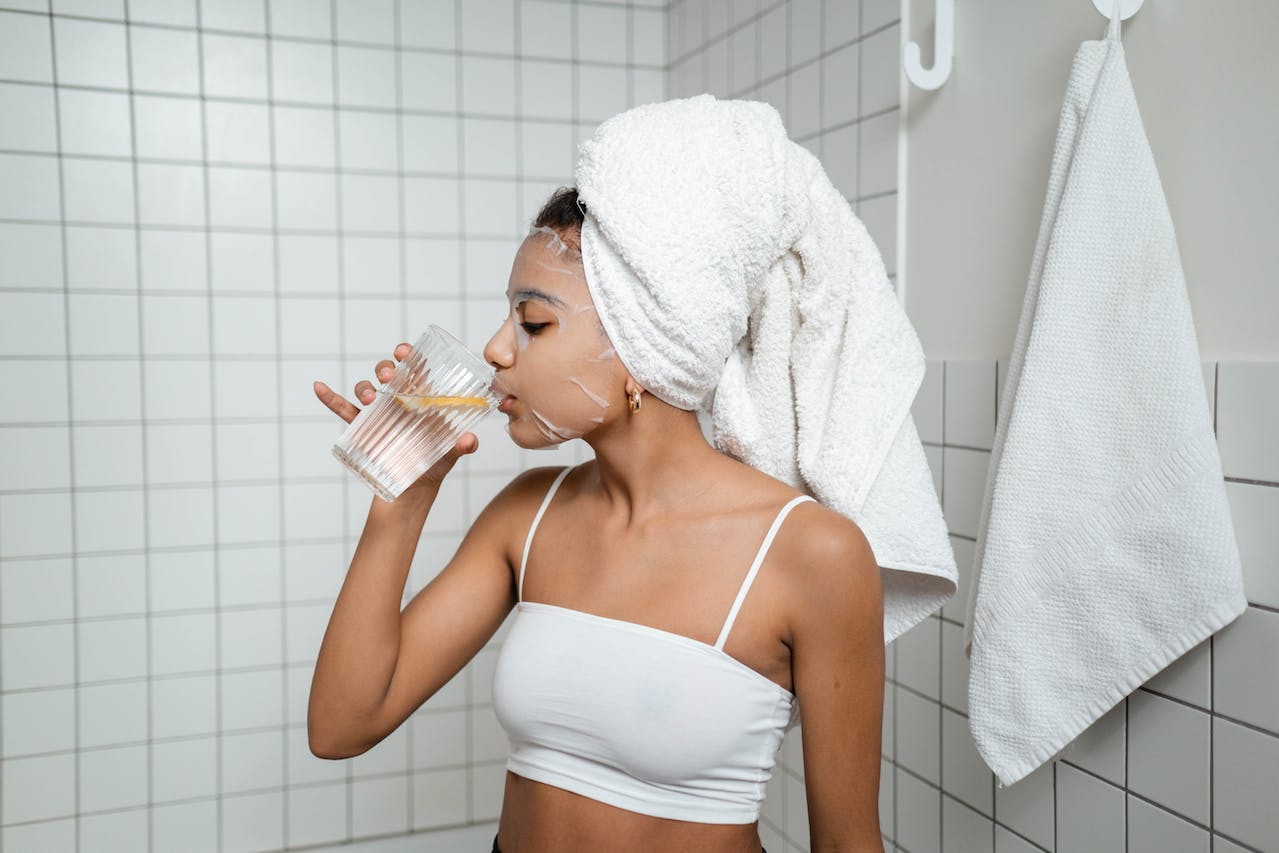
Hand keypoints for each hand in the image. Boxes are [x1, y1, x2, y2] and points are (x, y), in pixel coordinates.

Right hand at [314, 343, 479, 496]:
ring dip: (365, 386)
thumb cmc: (435, 464)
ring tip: (371, 397)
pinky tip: (319, 387)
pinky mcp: (362, 428)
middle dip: (386, 368)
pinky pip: (343, 409)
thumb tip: (469, 440)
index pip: (415, 368)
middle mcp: (399, 400)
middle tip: (390, 377)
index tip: (404, 353)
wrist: (414, 489)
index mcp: (422, 398)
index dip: (408, 355)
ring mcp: (379, 412)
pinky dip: (330, 397)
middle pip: (389, 373)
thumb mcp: (450, 455)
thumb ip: (461, 446)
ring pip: (366, 388)